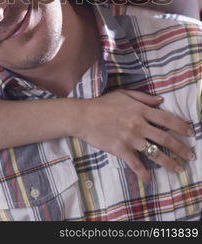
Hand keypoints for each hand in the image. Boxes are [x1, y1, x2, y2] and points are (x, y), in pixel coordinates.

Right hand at [73, 89, 194, 182]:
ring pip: (155, 152)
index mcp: (140, 110)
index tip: (191, 133)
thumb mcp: (123, 94)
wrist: (83, 115)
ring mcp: (130, 138)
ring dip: (169, 163)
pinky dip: (143, 173)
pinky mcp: (121, 149)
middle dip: (181, 148)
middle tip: (191, 155)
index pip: (167, 119)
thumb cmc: (102, 103)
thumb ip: (143, 98)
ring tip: (179, 169)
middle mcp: (139, 124)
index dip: (181, 126)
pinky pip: (135, 163)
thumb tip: (161, 100)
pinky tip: (149, 179)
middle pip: (166, 138)